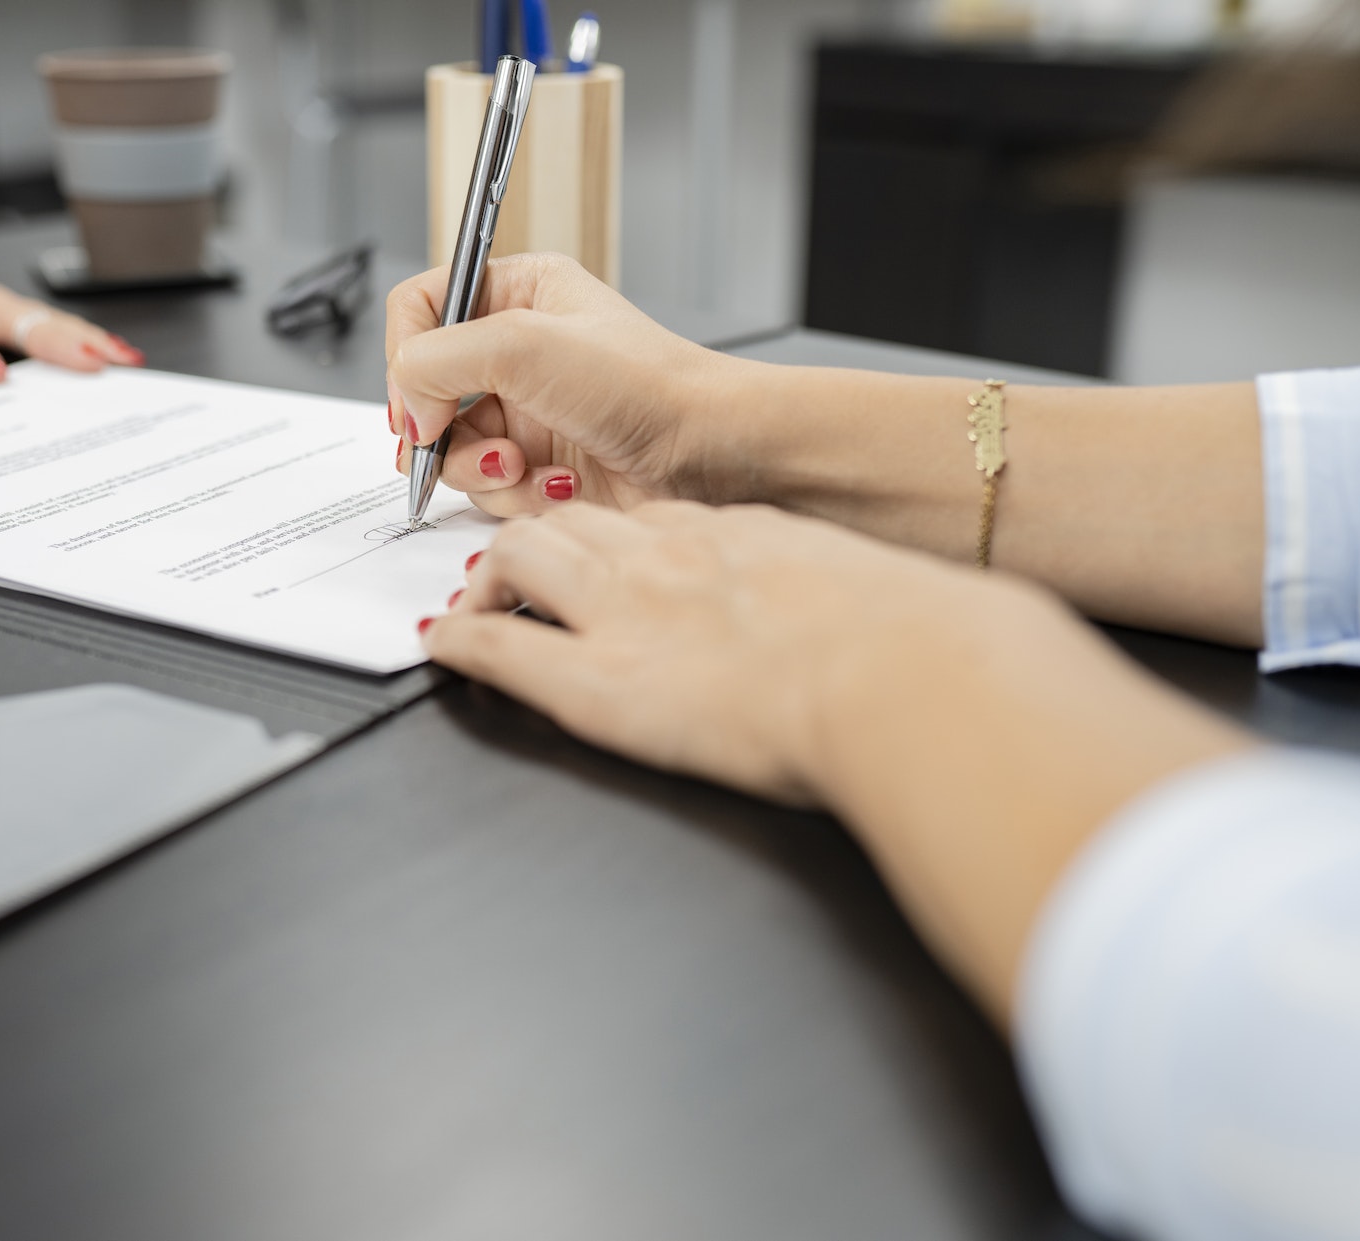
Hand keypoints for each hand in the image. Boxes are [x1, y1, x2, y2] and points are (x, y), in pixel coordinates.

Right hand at [385, 253, 740, 514]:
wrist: (711, 457)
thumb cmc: (649, 385)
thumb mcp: (526, 343)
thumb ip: (437, 358)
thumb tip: (406, 406)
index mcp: (517, 292)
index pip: (420, 308)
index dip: (407, 355)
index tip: (418, 398)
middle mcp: (516, 350)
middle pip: (424, 389)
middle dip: (439, 427)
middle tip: (453, 440)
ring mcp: (525, 412)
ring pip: (449, 449)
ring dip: (481, 467)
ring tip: (525, 465)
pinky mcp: (538, 467)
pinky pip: (487, 488)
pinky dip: (514, 495)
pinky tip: (558, 485)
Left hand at [420, 499, 1016, 804]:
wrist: (906, 677)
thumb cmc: (916, 645)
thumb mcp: (878, 595)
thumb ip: (849, 595)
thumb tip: (883, 614)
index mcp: (737, 535)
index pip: (649, 517)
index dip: (617, 538)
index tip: (610, 555)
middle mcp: (667, 557)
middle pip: (571, 521)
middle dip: (537, 541)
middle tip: (517, 575)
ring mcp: (625, 611)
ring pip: (521, 558)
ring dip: (490, 580)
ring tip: (476, 604)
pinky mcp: (597, 679)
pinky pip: (500, 647)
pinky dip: (461, 641)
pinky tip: (443, 646)